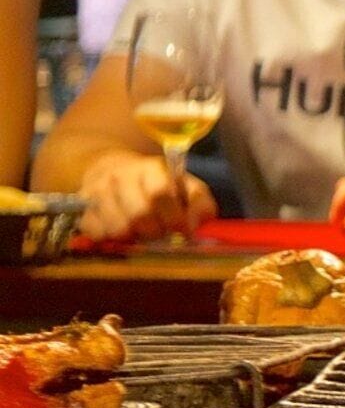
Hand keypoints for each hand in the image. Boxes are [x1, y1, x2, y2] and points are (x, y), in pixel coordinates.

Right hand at [75, 152, 214, 245]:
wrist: (115, 170)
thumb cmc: (159, 185)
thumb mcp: (187, 187)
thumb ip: (200, 204)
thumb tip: (193, 226)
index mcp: (150, 168)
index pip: (160, 193)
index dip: (174, 217)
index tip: (181, 230)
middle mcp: (120, 176)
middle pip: (139, 214)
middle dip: (155, 231)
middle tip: (160, 232)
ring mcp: (97, 190)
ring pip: (117, 228)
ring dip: (134, 237)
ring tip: (140, 231)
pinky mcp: (81, 207)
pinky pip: (95, 233)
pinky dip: (111, 239)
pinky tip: (121, 232)